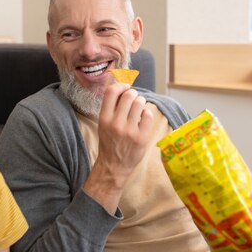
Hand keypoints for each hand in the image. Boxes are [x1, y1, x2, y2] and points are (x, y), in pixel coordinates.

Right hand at [83, 82, 153, 212]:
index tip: (125, 87)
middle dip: (133, 93)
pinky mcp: (141, 137)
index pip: (111, 92)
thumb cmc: (109, 142)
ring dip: (141, 102)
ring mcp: (129, 130)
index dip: (120, 85)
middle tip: (134, 99)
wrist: (113, 166)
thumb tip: (123, 87)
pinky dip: (146, 113)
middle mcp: (116, 123)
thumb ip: (111, 108)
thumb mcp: (103, 124)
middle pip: (128, 95)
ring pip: (139, 103)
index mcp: (104, 118)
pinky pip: (148, 115)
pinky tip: (143, 118)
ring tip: (138, 108)